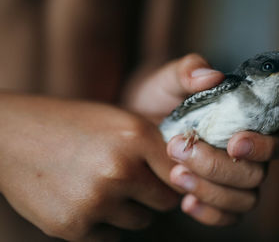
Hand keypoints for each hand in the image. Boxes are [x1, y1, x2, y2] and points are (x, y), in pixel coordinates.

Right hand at [0, 93, 179, 240]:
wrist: (13, 136)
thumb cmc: (72, 124)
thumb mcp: (119, 120)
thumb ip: (154, 144)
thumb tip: (189, 170)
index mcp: (136, 136)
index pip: (182, 173)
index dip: (177, 177)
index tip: (172, 178)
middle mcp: (120, 170)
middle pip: (166, 202)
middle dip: (154, 195)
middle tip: (134, 182)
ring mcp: (96, 200)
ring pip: (140, 221)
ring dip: (129, 210)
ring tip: (104, 187)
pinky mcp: (73, 226)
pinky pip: (112, 237)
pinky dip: (104, 224)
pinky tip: (86, 200)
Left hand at [123, 53, 278, 225]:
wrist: (137, 125)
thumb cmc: (161, 99)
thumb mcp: (169, 80)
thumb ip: (189, 71)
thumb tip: (211, 76)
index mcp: (253, 122)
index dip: (266, 147)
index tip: (234, 143)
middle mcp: (252, 154)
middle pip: (258, 173)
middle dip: (218, 167)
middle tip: (179, 150)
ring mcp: (236, 179)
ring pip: (245, 199)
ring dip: (211, 191)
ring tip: (175, 175)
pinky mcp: (218, 198)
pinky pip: (228, 217)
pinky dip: (209, 213)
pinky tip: (185, 202)